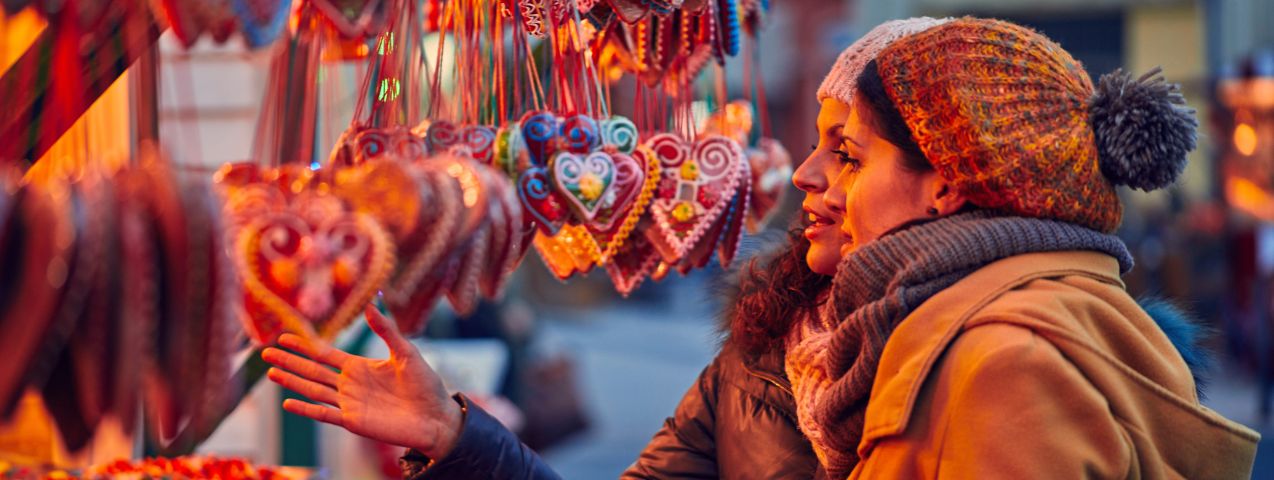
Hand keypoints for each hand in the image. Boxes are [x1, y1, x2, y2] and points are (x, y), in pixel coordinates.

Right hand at [262, 305, 462, 458]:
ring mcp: (349, 404)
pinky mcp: (354, 422)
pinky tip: (288, 403)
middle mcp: (350, 385)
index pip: (324, 354)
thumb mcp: (406, 352)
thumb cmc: (426, 385)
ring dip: (292, 382)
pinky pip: (324, 415)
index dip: (304, 345)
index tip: (284, 336)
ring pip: (313, 390)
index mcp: (360, 367)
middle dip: (289, 361)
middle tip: (265, 352)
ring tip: (271, 372)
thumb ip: (387, 331)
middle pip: (312, 371)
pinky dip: (306, 409)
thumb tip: (371, 305)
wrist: (436, 417)